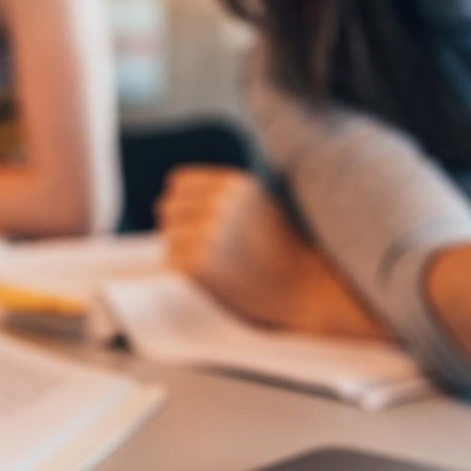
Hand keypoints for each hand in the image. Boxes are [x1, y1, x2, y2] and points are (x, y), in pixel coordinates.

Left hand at [158, 165, 330, 328]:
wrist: (303, 287)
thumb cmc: (282, 249)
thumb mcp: (258, 204)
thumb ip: (224, 195)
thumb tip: (175, 193)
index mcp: (232, 183)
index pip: (177, 183)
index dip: (182, 205)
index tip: (192, 223)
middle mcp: (218, 202)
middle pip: (167, 208)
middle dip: (179, 228)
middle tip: (203, 250)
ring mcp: (207, 230)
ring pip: (168, 237)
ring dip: (182, 253)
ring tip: (214, 265)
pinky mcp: (199, 261)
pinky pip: (170, 263)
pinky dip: (183, 274)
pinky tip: (210, 278)